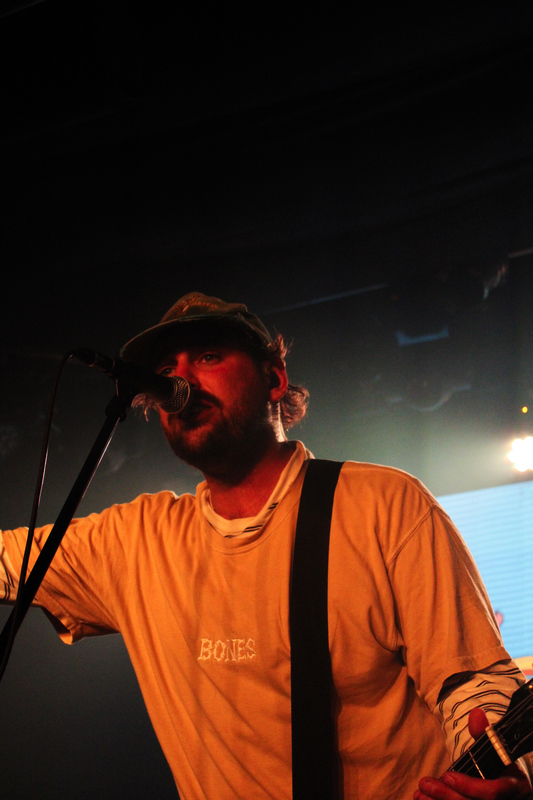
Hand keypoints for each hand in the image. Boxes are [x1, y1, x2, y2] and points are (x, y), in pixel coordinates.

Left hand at [414, 709, 531, 799]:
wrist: (512, 783)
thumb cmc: (502, 764)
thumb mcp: (497, 749)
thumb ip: (485, 733)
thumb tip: (476, 713)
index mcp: (512, 786)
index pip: (491, 792)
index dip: (469, 786)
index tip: (447, 775)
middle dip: (447, 795)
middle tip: (424, 784)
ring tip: (419, 794)